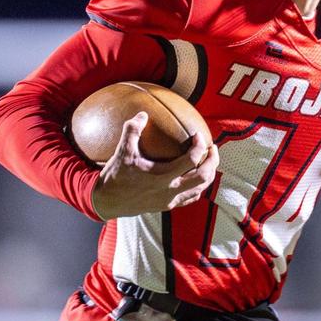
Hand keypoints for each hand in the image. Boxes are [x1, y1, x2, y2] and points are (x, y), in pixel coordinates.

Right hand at [91, 112, 218, 219]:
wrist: (107, 202)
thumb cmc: (115, 176)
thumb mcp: (122, 152)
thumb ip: (132, 131)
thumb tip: (143, 114)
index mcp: (163, 177)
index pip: (191, 160)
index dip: (200, 146)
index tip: (198, 135)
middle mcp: (171, 191)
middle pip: (204, 177)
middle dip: (212, 161)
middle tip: (213, 148)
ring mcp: (171, 200)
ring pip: (200, 189)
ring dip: (208, 174)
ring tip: (208, 160)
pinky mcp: (167, 206)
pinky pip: (190, 197)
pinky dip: (197, 186)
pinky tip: (195, 176)